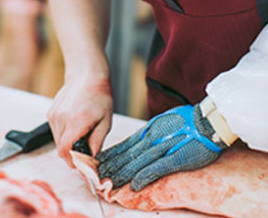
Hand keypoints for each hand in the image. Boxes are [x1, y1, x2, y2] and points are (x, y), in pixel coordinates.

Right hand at [48, 71, 112, 166]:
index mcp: (77, 121)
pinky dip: (64, 133)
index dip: (73, 162)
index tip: (82, 163)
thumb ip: (97, 143)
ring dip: (68, 142)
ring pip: (57, 141)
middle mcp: (61, 118)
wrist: (86, 75)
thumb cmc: (99, 95)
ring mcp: (54, 115)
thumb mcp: (106, 121)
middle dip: (73, 152)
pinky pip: (55, 131)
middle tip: (86, 146)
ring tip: (82, 129)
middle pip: (61, 149)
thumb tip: (91, 160)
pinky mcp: (50, 113)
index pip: (65, 152)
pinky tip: (75, 121)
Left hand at [97, 103, 226, 190]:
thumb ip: (152, 131)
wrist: (209, 120)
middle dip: (112, 166)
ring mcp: (163, 147)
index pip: (126, 144)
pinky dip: (144, 177)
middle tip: (98, 175)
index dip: (113, 155)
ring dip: (122, 173)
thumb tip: (142, 138)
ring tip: (109, 182)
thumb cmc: (189, 121)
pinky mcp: (175, 158)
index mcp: (150, 129)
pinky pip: (156, 169)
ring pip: (137, 162)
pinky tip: (134, 185)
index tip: (101, 162)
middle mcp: (152, 137)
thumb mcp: (165, 121)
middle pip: (127, 154)